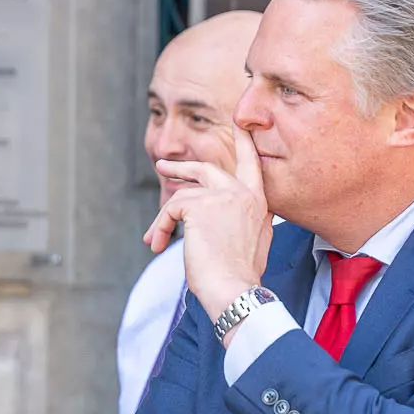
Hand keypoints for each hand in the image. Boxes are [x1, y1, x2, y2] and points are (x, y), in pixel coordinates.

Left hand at [146, 130, 273, 317]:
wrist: (236, 290)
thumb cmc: (241, 275)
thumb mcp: (254, 241)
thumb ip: (246, 219)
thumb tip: (230, 213)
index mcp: (258, 202)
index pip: (251, 164)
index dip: (243, 143)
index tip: (238, 123)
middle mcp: (243, 194)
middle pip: (206, 169)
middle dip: (182, 167)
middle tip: (163, 165)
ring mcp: (223, 197)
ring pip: (181, 197)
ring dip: (162, 220)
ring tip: (154, 239)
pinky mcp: (200, 206)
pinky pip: (170, 209)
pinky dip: (160, 227)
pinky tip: (159, 245)